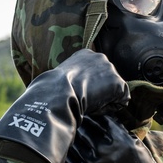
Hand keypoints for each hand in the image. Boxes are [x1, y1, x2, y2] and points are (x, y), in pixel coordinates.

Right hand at [0, 49, 129, 162]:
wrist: (57, 94)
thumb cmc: (48, 91)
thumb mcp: (55, 79)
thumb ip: (63, 81)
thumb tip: (41, 97)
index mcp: (84, 54)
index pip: (96, 73)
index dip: (90, 87)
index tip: (79, 95)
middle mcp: (100, 57)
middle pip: (108, 81)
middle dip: (101, 93)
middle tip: (84, 102)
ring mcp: (111, 70)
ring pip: (115, 92)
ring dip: (105, 101)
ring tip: (88, 105)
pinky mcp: (118, 83)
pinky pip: (120, 101)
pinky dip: (110, 108)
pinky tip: (95, 108)